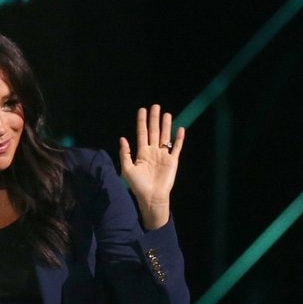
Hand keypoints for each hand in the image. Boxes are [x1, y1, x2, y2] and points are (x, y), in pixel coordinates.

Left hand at [119, 104, 184, 229]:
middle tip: (155, 106)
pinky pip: (177, 147)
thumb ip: (125, 153)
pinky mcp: (173, 161)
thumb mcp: (127, 169)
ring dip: (166, 125)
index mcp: (142, 152)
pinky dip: (179, 139)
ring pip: (165, 136)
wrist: (151, 197)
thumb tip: (122, 138)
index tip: (142, 110)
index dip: (142, 122)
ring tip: (167, 114)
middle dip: (154, 119)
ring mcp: (163, 155)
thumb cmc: (138, 185)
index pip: (142, 133)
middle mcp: (153, 151)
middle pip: (154, 131)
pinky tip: (180, 129)